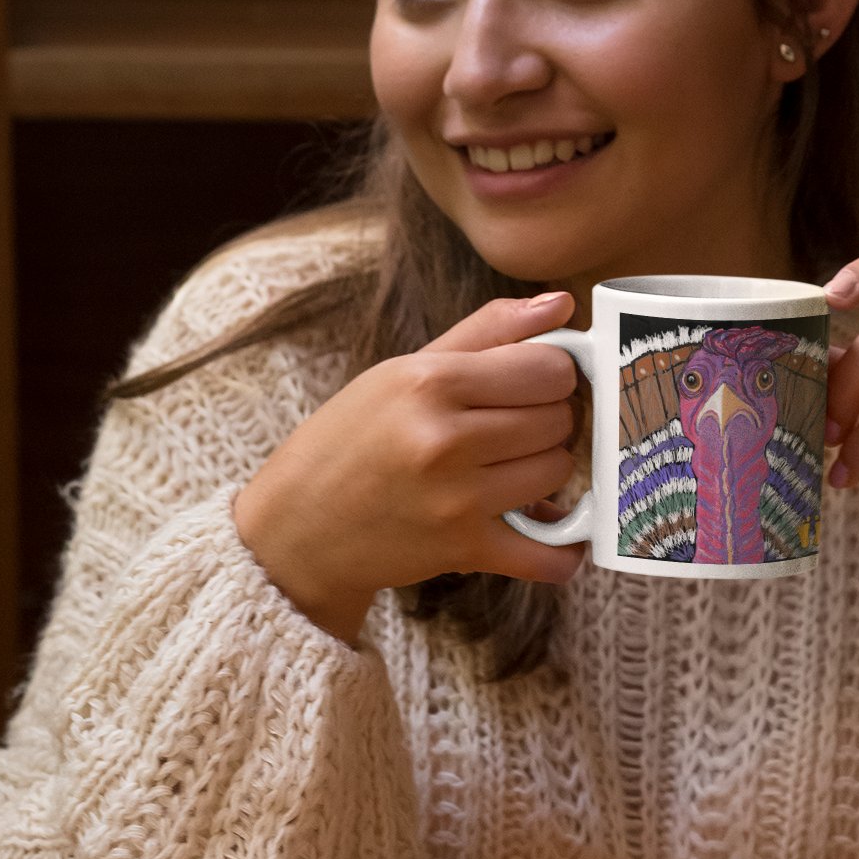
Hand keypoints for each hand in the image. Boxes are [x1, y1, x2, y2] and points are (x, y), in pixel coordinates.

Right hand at [234, 292, 583, 643]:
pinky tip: (553, 532)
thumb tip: (562, 305)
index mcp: (428, 382)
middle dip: (548, 421)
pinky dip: (562, 550)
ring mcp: (455, 499)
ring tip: (510, 468)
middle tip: (516, 428)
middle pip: (558, 419)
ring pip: (557, 472)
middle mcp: (443, 439)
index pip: (548, 368)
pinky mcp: (463, 550)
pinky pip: (548, 554)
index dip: (553, 374)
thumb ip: (486, 332)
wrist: (297, 530)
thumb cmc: (349, 441)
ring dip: (545, 471)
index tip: (534, 383)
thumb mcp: (400, 371)